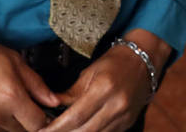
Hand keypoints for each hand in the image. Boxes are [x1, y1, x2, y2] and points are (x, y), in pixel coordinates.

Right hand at [0, 26, 57, 131]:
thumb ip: (36, 84)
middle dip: (25, 119)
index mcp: (10, 96)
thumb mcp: (14, 60)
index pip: (38, 124)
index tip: (42, 112)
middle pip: (22, 131)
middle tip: (20, 102)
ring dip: (7, 122)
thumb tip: (53, 100)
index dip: (43, 118)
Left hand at [41, 30, 170, 131]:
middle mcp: (116, 105)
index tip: (41, 131)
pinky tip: (80, 130)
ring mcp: (124, 116)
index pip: (75, 116)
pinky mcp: (127, 123)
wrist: (143, 61)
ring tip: (63, 131)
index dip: (56, 127)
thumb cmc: (114, 62)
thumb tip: (49, 107)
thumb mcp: (89, 72)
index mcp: (104, 88)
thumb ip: (70, 93)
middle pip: (84, 131)